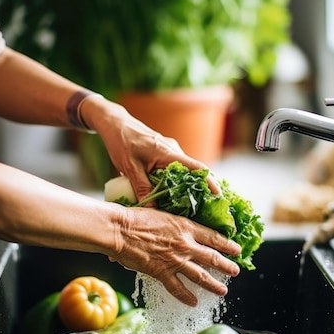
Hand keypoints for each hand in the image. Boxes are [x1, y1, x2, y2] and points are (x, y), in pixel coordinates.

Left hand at [82, 96, 221, 201]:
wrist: (114, 123)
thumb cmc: (121, 141)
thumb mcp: (129, 167)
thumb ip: (141, 187)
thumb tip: (151, 210)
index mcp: (169, 152)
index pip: (196, 167)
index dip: (209, 181)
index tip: (219, 195)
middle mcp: (173, 150)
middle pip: (193, 171)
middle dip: (200, 188)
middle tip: (204, 207)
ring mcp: (169, 150)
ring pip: (183, 170)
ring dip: (186, 185)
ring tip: (187, 204)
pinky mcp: (163, 152)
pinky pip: (175, 167)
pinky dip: (176, 180)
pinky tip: (170, 193)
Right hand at [110, 205, 240, 305]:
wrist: (120, 230)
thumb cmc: (136, 218)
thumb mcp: (163, 214)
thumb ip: (174, 225)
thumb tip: (178, 230)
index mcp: (186, 227)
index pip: (213, 237)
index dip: (227, 245)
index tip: (236, 250)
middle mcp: (185, 244)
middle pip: (213, 258)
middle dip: (226, 266)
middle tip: (235, 271)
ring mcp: (175, 260)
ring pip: (201, 276)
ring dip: (214, 284)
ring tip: (222, 290)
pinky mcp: (162, 272)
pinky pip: (178, 289)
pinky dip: (186, 297)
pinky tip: (193, 303)